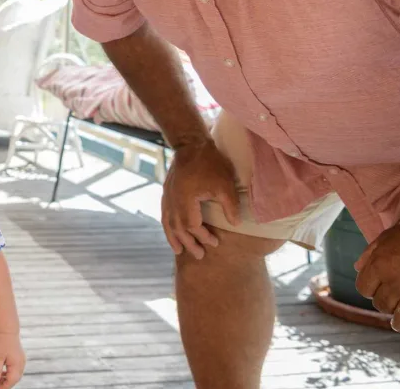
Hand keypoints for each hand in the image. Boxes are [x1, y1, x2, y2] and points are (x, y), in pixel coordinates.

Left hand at [0, 331, 24, 387]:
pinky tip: (2, 373)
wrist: (7, 330)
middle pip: (15, 379)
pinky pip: (16, 369)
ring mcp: (22, 361)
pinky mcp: (20, 357)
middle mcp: (21, 364)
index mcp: (17, 365)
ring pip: (16, 375)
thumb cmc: (1, 343)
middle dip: (6, 384)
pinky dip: (9, 373)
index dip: (3, 387)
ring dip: (8, 379)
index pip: (11, 381)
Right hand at [161, 140, 240, 259]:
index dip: (203, 236)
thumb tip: (235, 224)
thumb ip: (229, 206)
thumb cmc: (210, 163)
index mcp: (185, 200)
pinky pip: (164, 214)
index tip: (215, 242)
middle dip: (189, 243)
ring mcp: (167, 196)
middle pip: (178, 228)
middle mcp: (172, 200)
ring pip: (167, 223)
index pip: (192, 226)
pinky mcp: (166, 192)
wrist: (191, 144)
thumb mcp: (224, 184)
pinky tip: (172, 231)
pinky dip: (168, 226)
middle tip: (200, 255)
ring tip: (178, 251)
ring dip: (174, 238)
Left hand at [356, 221, 399, 332]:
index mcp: (379, 265)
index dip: (370, 287)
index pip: (363, 288)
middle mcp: (391, 282)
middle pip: (378, 301)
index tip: (378, 285)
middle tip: (394, 292)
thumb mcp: (389, 236)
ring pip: (392, 311)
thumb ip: (370, 253)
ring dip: (395, 307)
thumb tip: (357, 268)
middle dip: (384, 297)